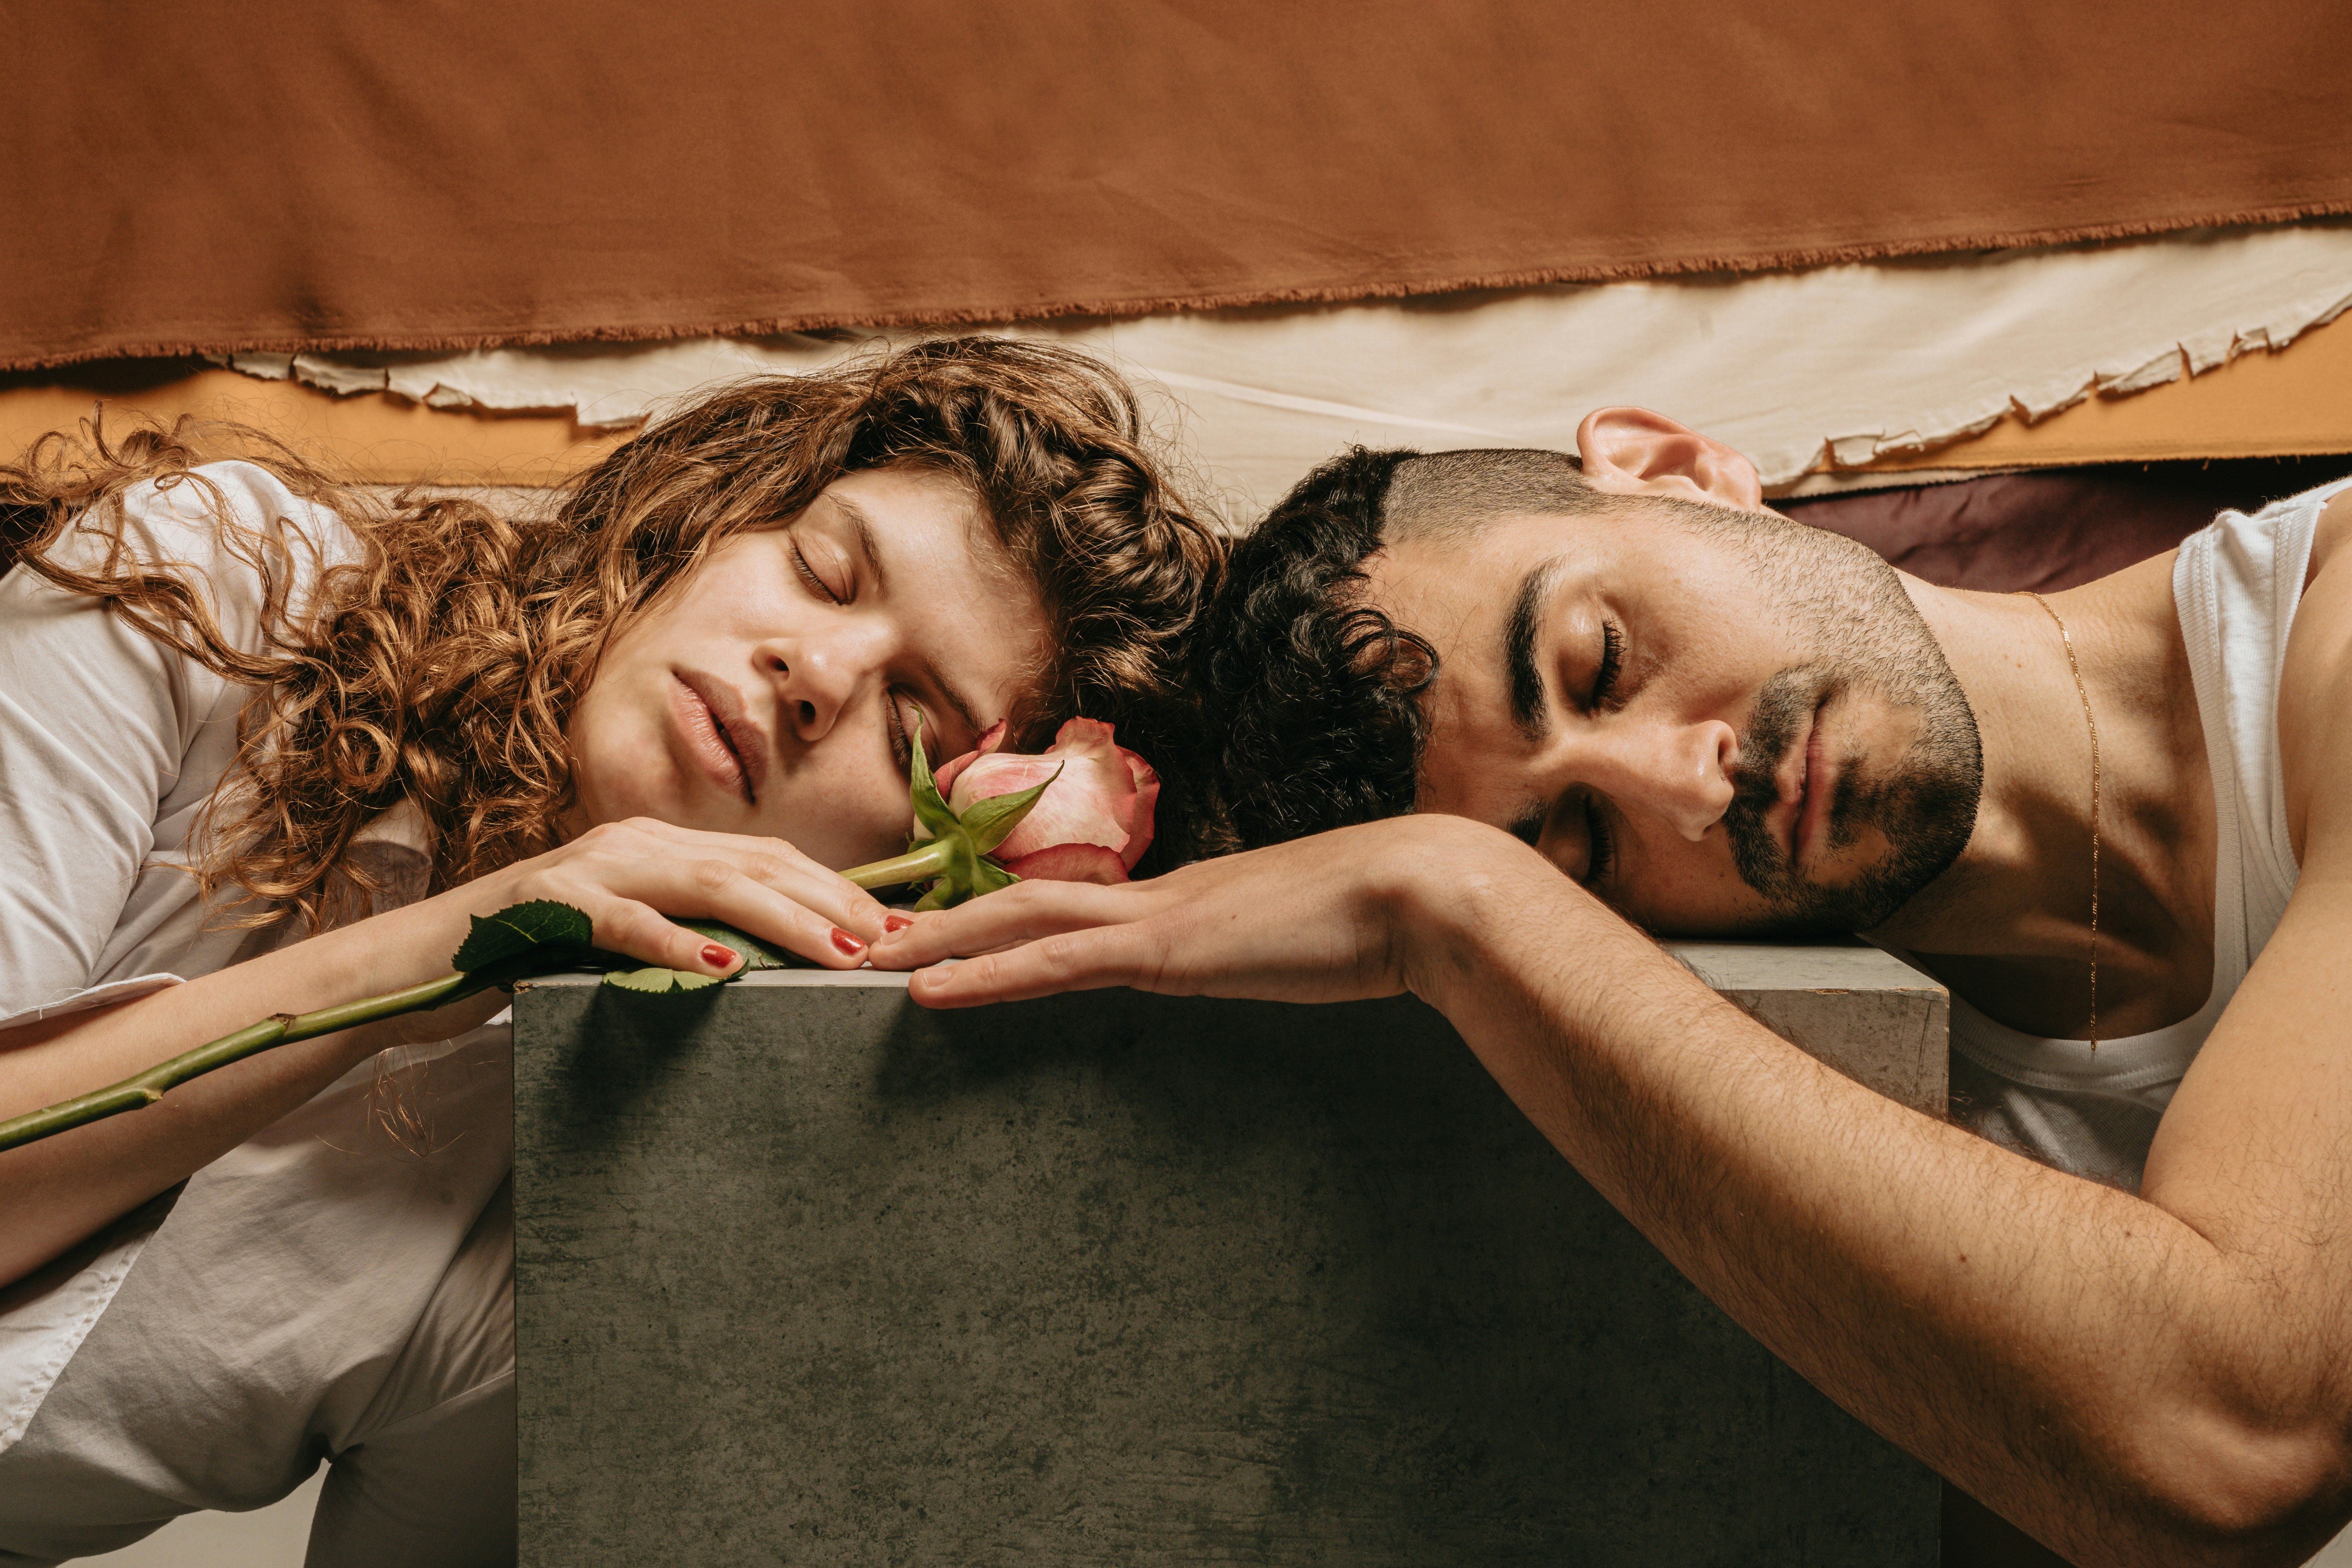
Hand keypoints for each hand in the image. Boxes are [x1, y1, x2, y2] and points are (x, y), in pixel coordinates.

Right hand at [432, 817, 894, 980]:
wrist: (417, 961)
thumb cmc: (531, 957)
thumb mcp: (627, 941)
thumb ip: (692, 935)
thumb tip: (773, 963)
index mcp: (659, 848)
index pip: (770, 861)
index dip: (840, 891)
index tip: (899, 928)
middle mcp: (635, 843)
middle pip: (757, 867)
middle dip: (836, 904)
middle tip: (897, 944)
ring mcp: (590, 869)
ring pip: (708, 886)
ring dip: (784, 923)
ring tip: (843, 954)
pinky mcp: (546, 906)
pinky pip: (623, 924)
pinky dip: (676, 945)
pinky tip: (723, 969)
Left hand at [867, 815, 1547, 1007]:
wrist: (1424, 892)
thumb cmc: (1384, 920)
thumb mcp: (1308, 940)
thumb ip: (1271, 949)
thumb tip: (1267, 959)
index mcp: (1187, 901)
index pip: (1074, 904)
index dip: (1004, 918)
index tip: (950, 935)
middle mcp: (1156, 898)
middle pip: (1022, 897)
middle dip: (942, 918)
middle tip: (867, 939)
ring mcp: (1158, 918)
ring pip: (1018, 917)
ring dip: (939, 937)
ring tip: (867, 957)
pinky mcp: (1167, 948)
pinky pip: (1053, 961)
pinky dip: (985, 972)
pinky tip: (930, 990)